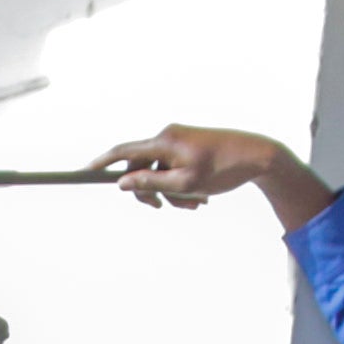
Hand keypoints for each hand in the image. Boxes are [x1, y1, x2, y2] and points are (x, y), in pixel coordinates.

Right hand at [95, 124, 323, 224]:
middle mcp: (168, 137)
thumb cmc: (223, 168)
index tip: (84, 172)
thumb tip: (122, 182)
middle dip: (150, 191)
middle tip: (165, 207)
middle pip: (141, 168)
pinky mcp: (189, 147)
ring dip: (170, 193)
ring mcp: (179, 141)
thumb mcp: (185, 183)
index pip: (124, 151)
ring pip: (159, 173)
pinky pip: (173, 169)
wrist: (258, 156)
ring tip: (194, 205)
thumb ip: (150, 183)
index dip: (102, 163)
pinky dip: (181, 186)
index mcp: (164, 141)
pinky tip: (200, 197)